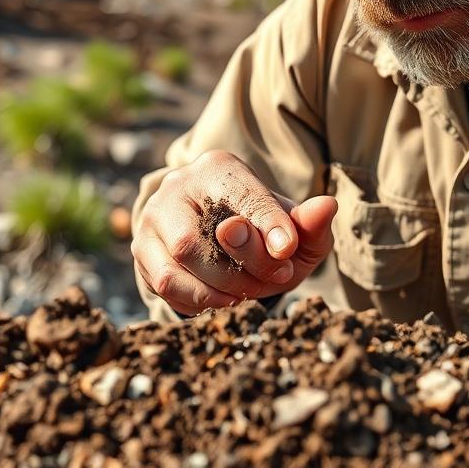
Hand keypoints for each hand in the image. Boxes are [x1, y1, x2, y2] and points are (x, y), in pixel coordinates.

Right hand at [131, 150, 337, 316]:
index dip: (267, 227)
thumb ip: (311, 222)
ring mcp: (152, 220)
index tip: (290, 252)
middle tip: (277, 278)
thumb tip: (326, 207)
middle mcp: (176, 187)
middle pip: (198, 237)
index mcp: (217, 168)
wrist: (225, 240)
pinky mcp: (141, 252)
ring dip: (219, 289)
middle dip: (242, 267)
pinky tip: (225, 299)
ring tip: (251, 293)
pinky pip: (164, 286)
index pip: (240, 196)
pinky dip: (199, 301)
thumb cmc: (266, 231)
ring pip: (176, 264)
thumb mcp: (296, 228)